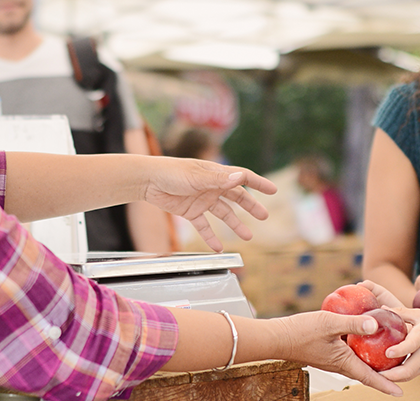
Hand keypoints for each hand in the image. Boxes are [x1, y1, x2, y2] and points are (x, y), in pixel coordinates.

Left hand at [142, 158, 276, 251]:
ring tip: (247, 236)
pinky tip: (217, 247)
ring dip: (235, 225)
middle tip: (264, 216)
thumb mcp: (196, 177)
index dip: (258, 183)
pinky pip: (204, 226)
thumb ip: (218, 180)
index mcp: (216, 174)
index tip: (272, 190)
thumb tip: (240, 178)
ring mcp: (202, 199)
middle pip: (237, 197)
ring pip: (224, 214)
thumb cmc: (171, 172)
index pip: (242, 177)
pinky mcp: (190, 211)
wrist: (147, 181)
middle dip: (251, 206)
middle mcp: (212, 186)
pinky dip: (211, 236)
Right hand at [274, 311, 403, 395]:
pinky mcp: (327, 353)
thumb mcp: (329, 323)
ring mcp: (332, 360)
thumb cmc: (301, 331)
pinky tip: (362, 338)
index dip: (386, 385)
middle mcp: (339, 364)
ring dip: (371, 364)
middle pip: (366, 373)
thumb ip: (352, 322)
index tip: (400, 392)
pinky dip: (359, 350)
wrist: (278, 338)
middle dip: (383, 376)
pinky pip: (348, 355)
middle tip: (399, 373)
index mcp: (343, 361)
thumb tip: (376, 324)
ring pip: (357, 364)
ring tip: (386, 358)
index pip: (369, 377)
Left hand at [377, 306, 419, 381]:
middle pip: (409, 370)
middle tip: (376, 374)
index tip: (387, 353)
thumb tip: (381, 307)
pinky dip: (400, 376)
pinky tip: (388, 373)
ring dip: (393, 378)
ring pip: (409, 376)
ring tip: (377, 375)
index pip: (411, 345)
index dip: (399, 350)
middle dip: (392, 375)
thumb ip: (401, 312)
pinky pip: (412, 375)